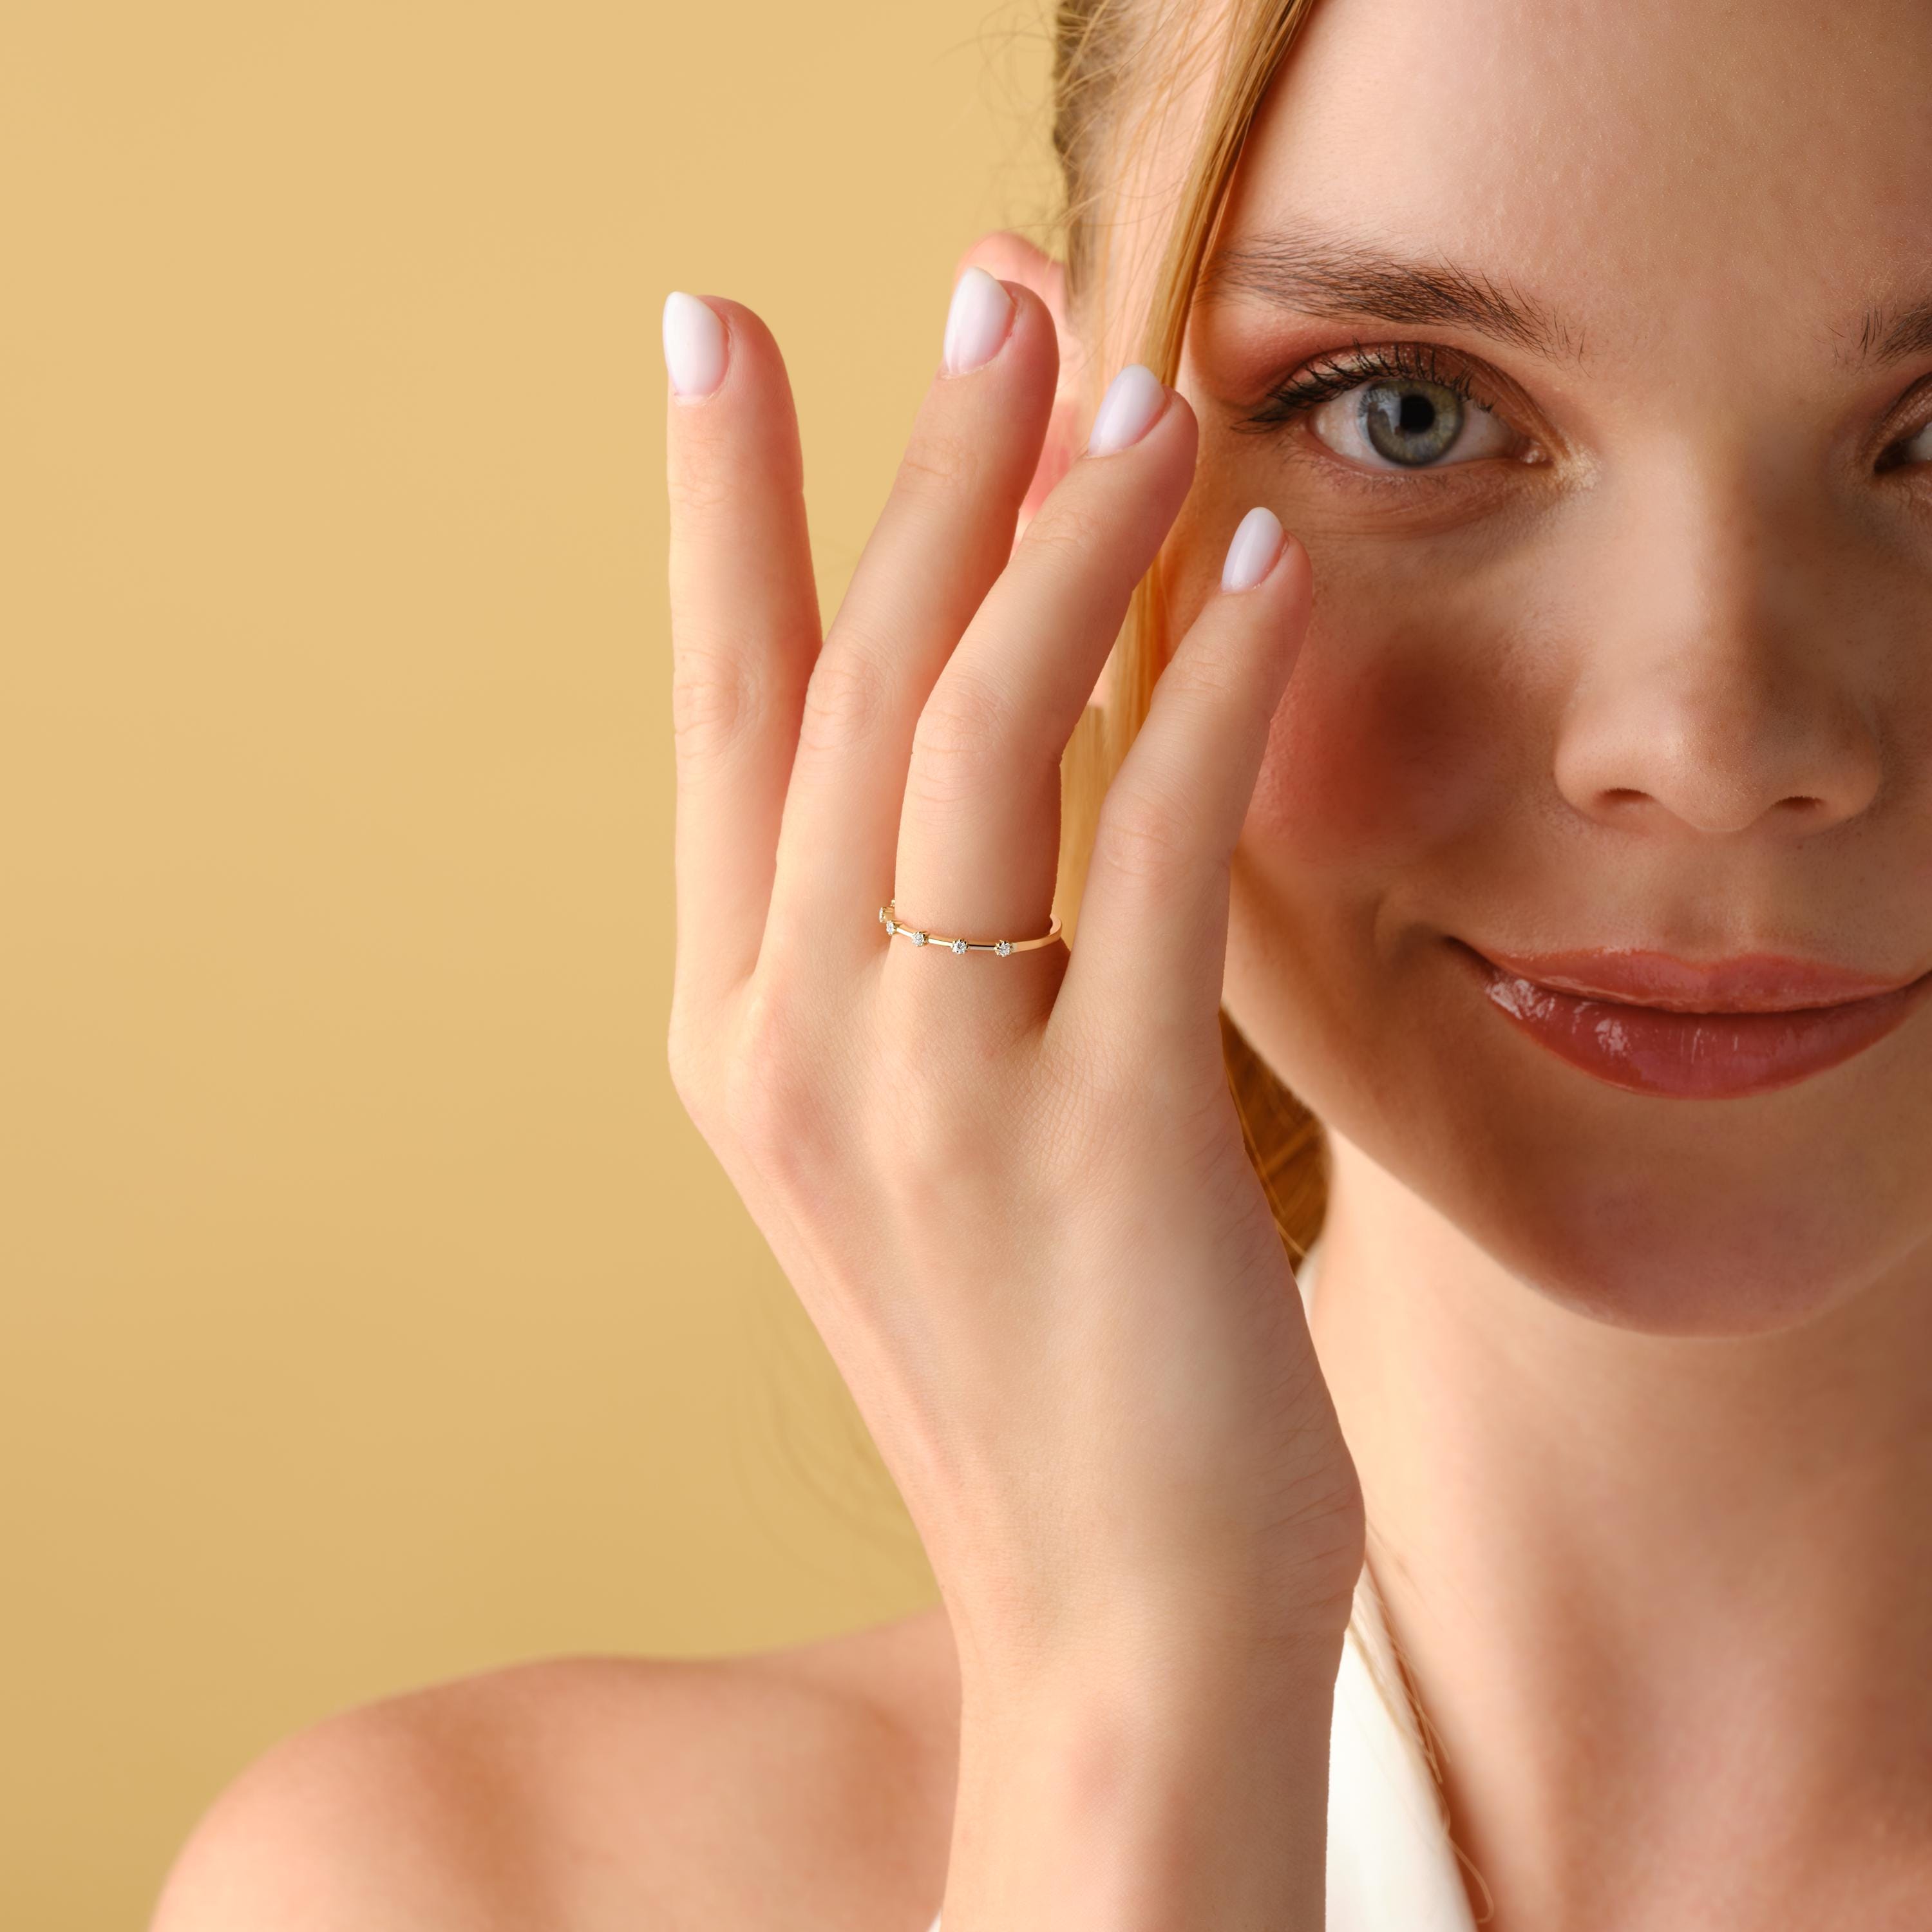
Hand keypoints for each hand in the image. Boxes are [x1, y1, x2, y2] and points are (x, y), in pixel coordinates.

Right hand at [660, 272, 1364, 1696]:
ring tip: (1148, 395)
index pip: (720, 712)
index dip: (723, 507)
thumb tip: (978, 713)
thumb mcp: (920, 1136)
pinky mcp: (1095, 1137)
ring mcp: (931, 1094)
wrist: (1116, 1615)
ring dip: (1065, 538)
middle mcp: (795, 1041)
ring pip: (969, 734)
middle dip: (921, 463)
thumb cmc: (1039, 1359)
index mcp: (740, 1032)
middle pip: (843, 679)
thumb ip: (909, 938)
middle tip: (996, 296)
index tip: (721, 335)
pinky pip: (1146, 850)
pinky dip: (1204, 692)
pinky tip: (1261, 576)